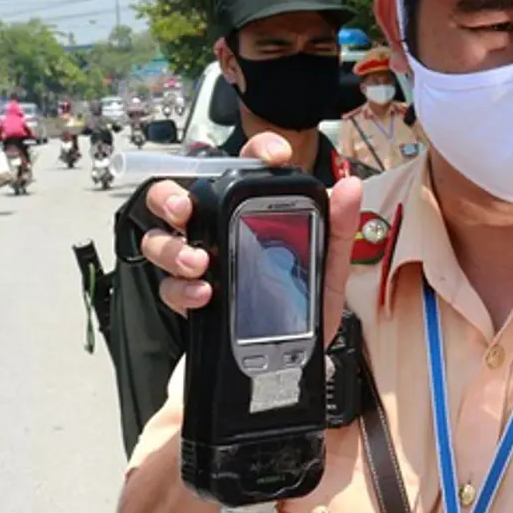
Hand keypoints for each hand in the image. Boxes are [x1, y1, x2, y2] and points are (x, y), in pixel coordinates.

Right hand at [138, 132, 362, 339]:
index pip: (248, 168)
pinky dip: (182, 289)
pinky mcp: (189, 297)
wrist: (291, 361)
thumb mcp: (330, 267)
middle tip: (184, 208)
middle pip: (179, 196)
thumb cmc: (306, 306)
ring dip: (172, 247)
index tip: (274, 157)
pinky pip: (169, 286)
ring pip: (162, 239)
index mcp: (255, 214)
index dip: (258, 152)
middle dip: (171, 196)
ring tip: (198, 263)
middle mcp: (220, 231)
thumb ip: (338, 228)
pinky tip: (203, 294)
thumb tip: (350, 187)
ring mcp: (200, 263)